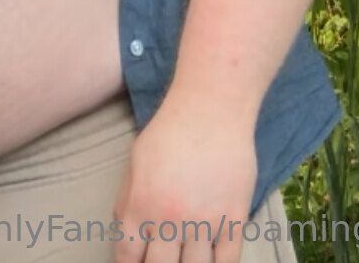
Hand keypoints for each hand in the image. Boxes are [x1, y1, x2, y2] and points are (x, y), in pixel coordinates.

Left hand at [113, 89, 257, 262]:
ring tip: (184, 259)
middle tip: (160, 260)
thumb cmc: (169, 130)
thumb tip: (125, 230)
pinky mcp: (233, 220)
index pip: (128, 257)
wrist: (210, 110)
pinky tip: (211, 262)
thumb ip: (128, 199)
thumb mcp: (136, 161)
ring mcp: (204, 222)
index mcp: (140, 206)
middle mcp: (169, 220)